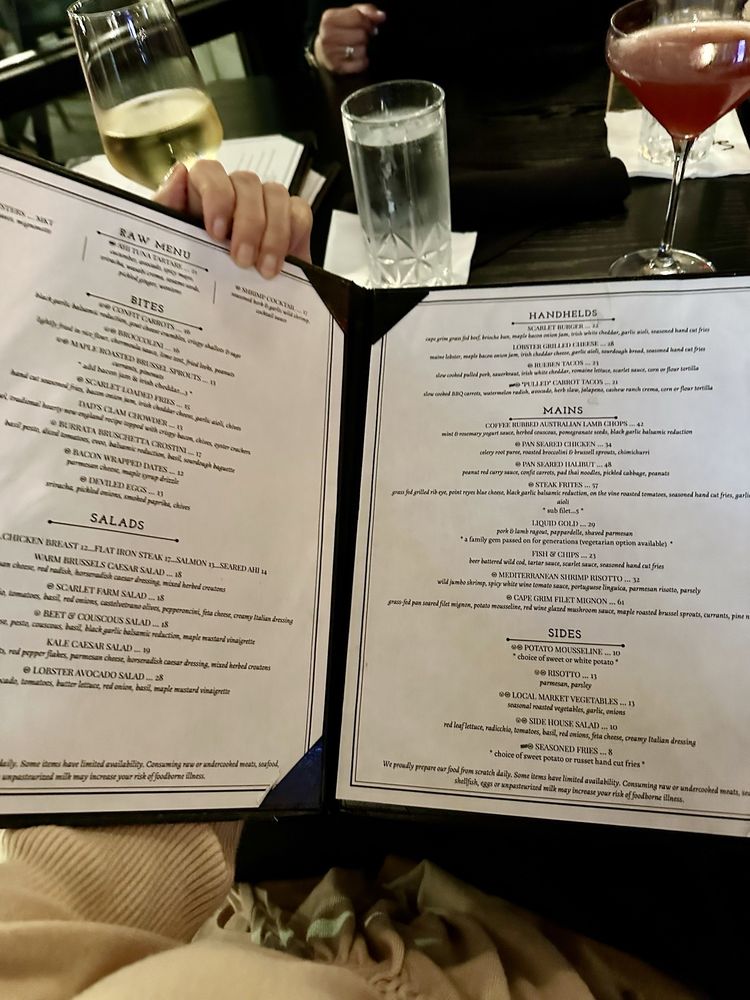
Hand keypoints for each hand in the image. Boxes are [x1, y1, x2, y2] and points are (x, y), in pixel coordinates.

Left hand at [154, 160, 312, 276]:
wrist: (230, 319)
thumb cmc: (197, 283)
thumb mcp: (172, 251)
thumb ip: (165, 210)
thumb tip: (178, 173)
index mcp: (200, 199)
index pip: (209, 172)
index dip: (216, 194)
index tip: (216, 232)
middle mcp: (234, 197)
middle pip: (246, 182)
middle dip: (247, 223)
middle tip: (242, 261)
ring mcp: (264, 207)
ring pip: (275, 193)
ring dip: (273, 232)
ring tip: (265, 270)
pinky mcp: (291, 223)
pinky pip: (300, 212)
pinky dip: (293, 234)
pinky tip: (285, 261)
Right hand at [313, 4, 385, 73]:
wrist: (323, 51)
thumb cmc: (339, 31)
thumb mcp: (350, 15)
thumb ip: (367, 12)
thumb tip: (381, 16)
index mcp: (329, 19)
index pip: (358, 18)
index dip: (368, 22)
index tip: (368, 26)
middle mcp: (327, 36)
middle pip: (361, 35)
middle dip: (365, 36)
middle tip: (360, 38)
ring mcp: (331, 53)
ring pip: (361, 50)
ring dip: (363, 49)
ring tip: (356, 47)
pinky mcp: (338, 68)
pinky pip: (361, 64)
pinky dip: (363, 62)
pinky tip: (356, 58)